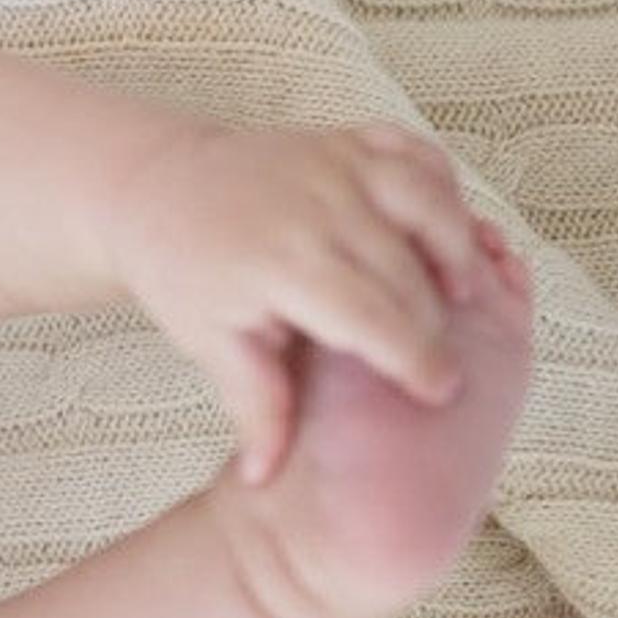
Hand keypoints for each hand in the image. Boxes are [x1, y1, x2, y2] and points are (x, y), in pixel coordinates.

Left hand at [106, 118, 498, 485]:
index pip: (375, 319)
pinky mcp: (345, 138)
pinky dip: (442, 183)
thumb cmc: (184, 272)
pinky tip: (446, 225)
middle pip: (409, 269)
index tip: (440, 391)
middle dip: (438, 319)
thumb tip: (263, 479)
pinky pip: (415, 153)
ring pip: (429, 202)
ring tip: (461, 293)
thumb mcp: (210, 342)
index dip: (415, 359)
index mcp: (284, 265)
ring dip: (456, 246)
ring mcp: (335, 163)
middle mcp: (318, 207)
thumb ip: (253, 404)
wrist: (155, 188)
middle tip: (449, 357)